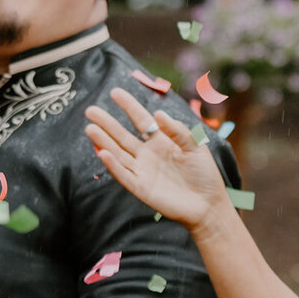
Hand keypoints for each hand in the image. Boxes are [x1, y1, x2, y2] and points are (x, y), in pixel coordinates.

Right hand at [85, 87, 230, 229]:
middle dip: (107, 123)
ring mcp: (143, 171)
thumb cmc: (204, 174)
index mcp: (161, 141)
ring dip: (104, 142)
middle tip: (90, 110)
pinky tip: (103, 153)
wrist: (208, 204)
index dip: (128, 106)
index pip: (141, 120)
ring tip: (90, 128)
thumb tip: (157, 114)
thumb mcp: (196, 146)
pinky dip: (113, 165)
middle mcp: (148, 154)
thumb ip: (177, 130)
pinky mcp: (141, 188)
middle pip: (122, 136)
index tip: (115, 92)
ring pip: (118, 153)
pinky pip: (123, 175)